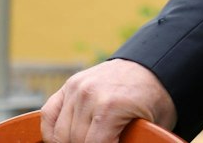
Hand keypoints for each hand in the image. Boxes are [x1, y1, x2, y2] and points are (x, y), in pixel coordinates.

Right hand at [40, 59, 175, 142]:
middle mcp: (89, 95)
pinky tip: (61, 141)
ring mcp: (76, 88)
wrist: (152, 67)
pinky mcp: (70, 85)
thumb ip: (132, 142)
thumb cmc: (154, 100)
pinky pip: (49, 114)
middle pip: (75, 141)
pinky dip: (51, 133)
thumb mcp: (151, 125)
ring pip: (60, 133)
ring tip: (86, 142)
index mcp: (111, 107)